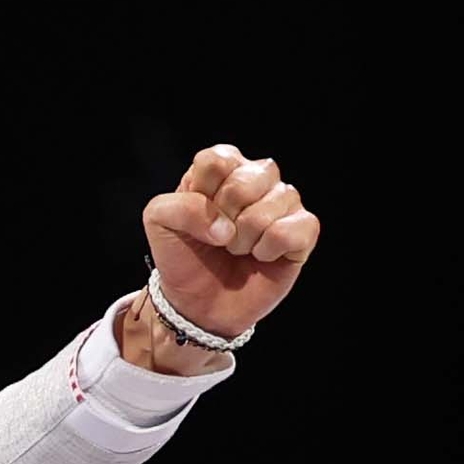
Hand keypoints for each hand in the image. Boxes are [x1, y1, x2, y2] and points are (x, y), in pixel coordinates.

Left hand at [135, 145, 320, 358]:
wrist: (199, 303)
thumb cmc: (184, 256)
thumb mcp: (158, 223)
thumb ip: (178, 208)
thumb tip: (224, 226)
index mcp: (223, 167)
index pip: (216, 160)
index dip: (201, 194)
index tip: (196, 217)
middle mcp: (257, 177)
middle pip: (246, 181)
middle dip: (224, 219)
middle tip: (219, 238)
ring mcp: (284, 202)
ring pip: (272, 205)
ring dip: (245, 239)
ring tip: (238, 248)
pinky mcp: (304, 230)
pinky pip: (293, 230)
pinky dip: (269, 250)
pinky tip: (261, 256)